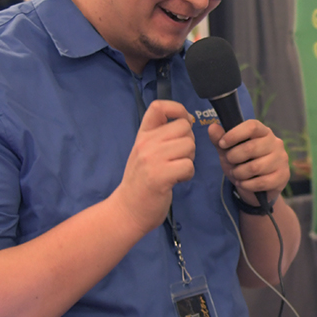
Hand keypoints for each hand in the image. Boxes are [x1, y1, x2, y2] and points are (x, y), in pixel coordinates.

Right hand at [112, 100, 194, 233]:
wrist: (127, 210)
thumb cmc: (141, 181)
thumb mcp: (145, 152)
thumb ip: (161, 136)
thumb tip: (187, 120)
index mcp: (142, 135)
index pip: (159, 106)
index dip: (178, 109)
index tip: (183, 122)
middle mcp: (145, 143)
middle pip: (183, 127)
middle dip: (188, 142)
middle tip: (178, 158)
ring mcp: (151, 159)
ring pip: (189, 146)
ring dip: (189, 159)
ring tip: (176, 170)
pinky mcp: (160, 176)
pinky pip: (189, 166)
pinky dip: (188, 175)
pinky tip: (176, 181)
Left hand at [208, 119, 288, 205]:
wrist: (256, 188)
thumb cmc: (243, 164)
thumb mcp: (228, 151)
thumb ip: (220, 140)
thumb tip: (212, 127)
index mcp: (263, 132)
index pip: (252, 126)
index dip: (234, 134)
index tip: (222, 143)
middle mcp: (275, 143)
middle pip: (250, 148)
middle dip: (234, 158)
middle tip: (231, 162)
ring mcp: (281, 159)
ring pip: (255, 167)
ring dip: (239, 173)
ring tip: (237, 174)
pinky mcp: (283, 176)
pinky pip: (261, 182)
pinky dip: (247, 185)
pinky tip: (244, 183)